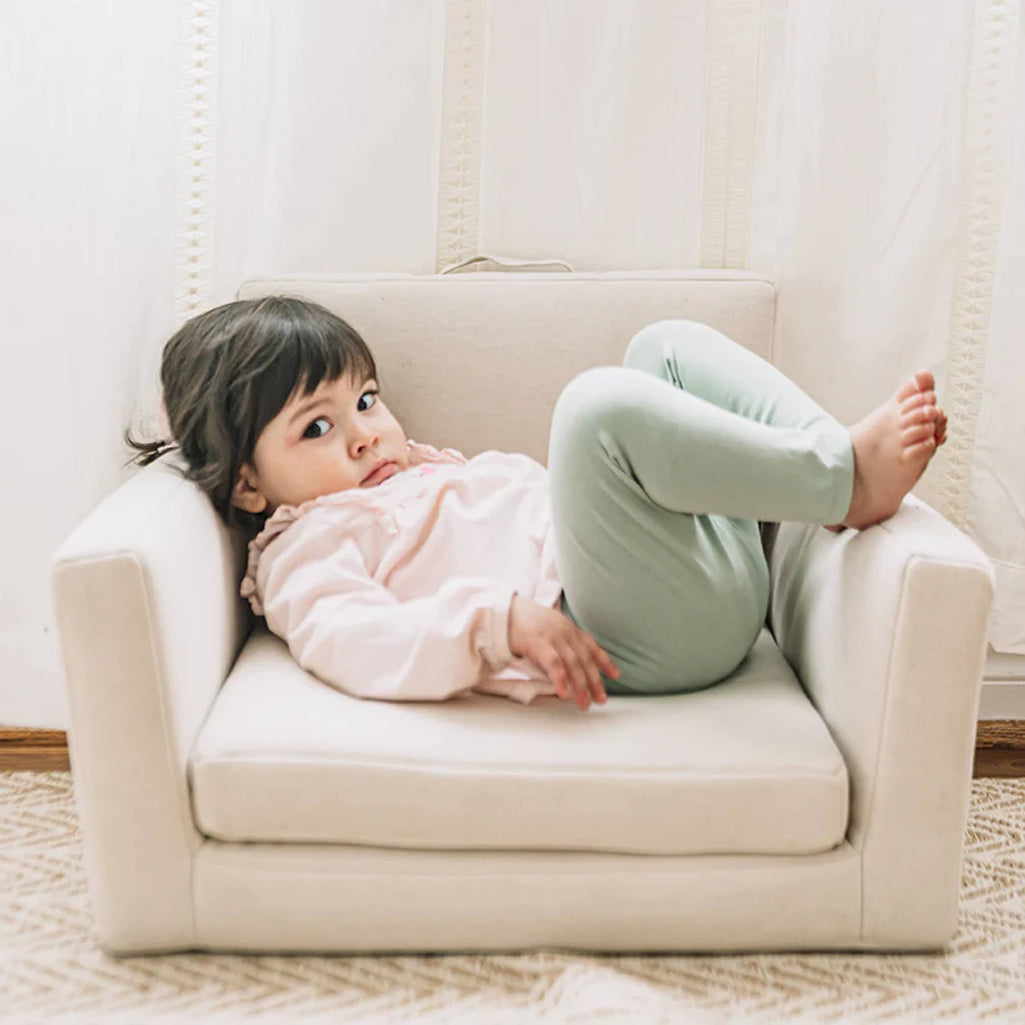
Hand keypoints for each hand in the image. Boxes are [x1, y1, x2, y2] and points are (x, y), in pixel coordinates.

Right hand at [507, 592, 620, 709]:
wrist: (505, 612)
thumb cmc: (526, 622)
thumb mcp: (551, 625)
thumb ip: (563, 640)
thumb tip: (574, 661)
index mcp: (569, 628)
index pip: (592, 646)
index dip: (605, 662)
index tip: (616, 676)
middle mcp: (565, 633)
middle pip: (585, 660)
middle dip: (595, 681)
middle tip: (601, 700)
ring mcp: (553, 638)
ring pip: (573, 665)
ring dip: (580, 687)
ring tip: (584, 704)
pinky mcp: (538, 644)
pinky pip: (554, 665)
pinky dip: (561, 680)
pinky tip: (565, 693)